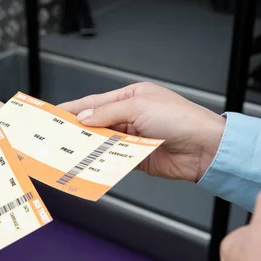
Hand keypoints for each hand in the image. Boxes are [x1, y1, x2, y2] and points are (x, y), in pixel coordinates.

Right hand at [58, 83, 225, 181]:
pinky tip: (90, 163)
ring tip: (68, 151)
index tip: (55, 113)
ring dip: (88, 147)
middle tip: (56, 136)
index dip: (74, 108)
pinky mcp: (137, 158)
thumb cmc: (181, 118)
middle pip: (97, 123)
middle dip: (78, 129)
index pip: (95, 102)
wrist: (205, 148)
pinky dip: (102, 162)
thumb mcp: (139, 107)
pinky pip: (113, 160)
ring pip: (103, 143)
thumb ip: (108, 112)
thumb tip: (84, 117)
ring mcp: (133, 138)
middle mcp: (131, 116)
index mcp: (131, 97)